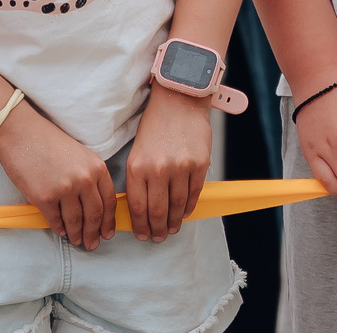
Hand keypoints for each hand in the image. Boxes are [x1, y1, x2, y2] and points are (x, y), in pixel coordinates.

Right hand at [0, 100, 115, 249]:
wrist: (21, 133)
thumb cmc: (49, 141)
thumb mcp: (80, 154)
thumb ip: (90, 176)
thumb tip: (93, 205)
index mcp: (96, 167)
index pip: (109, 201)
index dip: (109, 221)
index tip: (107, 233)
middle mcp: (84, 179)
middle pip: (94, 215)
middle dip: (94, 233)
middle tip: (92, 244)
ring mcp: (65, 189)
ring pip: (75, 221)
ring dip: (77, 234)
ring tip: (77, 240)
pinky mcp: (44, 198)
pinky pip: (55, 220)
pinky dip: (59, 228)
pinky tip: (60, 231)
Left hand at [126, 85, 210, 241]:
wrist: (179, 99)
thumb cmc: (156, 124)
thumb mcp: (137, 150)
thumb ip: (139, 178)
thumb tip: (141, 207)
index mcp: (138, 166)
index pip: (138, 207)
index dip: (141, 226)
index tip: (143, 234)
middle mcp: (158, 170)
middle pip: (158, 212)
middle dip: (157, 230)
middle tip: (158, 237)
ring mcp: (180, 168)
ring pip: (177, 207)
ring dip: (174, 222)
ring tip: (171, 229)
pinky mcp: (199, 164)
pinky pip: (194, 194)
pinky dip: (188, 207)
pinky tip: (184, 212)